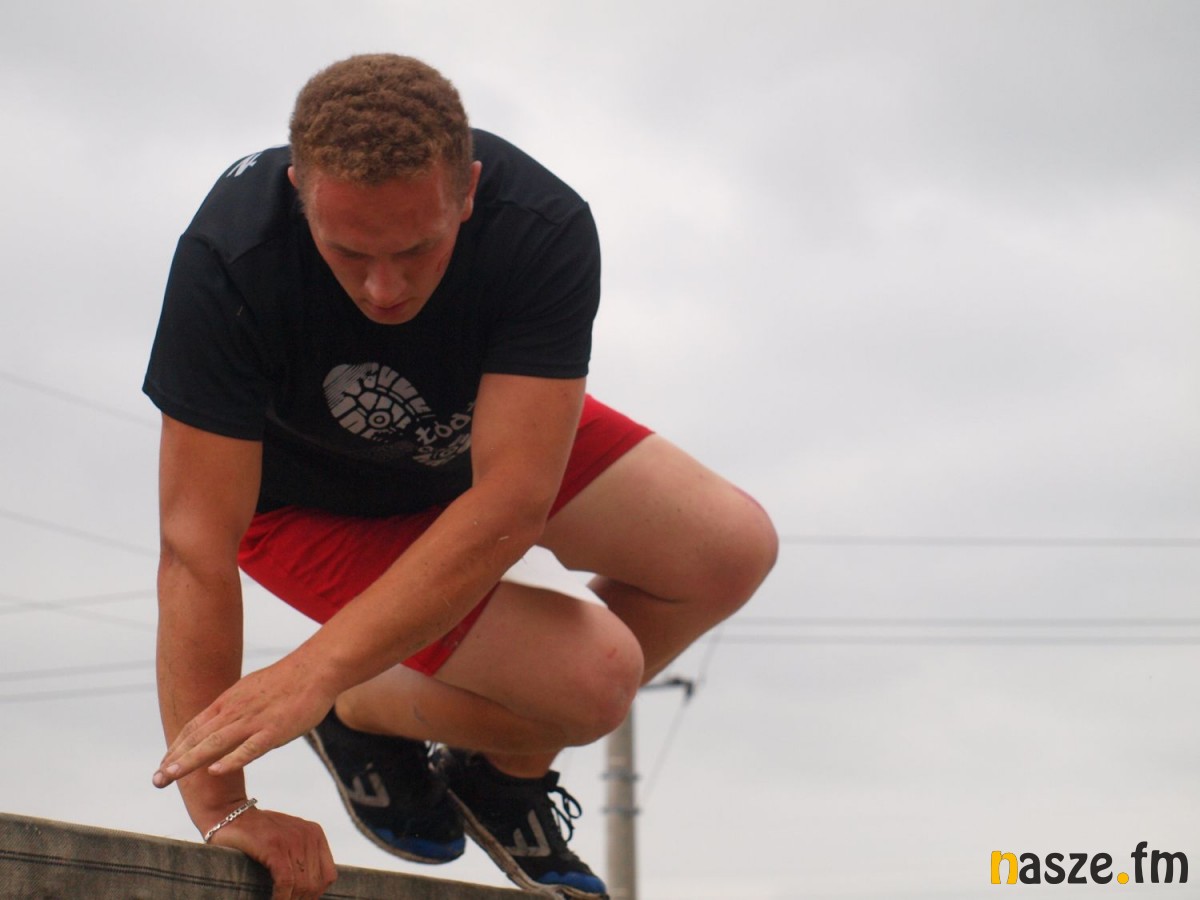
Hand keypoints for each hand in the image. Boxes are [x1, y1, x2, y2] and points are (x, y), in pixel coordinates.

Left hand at [154, 657, 333, 786]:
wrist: (315, 668)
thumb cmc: (288, 680)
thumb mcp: (252, 690)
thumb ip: (237, 708)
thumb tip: (226, 722)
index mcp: (229, 701)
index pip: (195, 727)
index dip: (177, 746)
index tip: (164, 764)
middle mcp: (235, 711)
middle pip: (198, 737)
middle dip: (174, 759)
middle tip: (156, 780)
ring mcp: (254, 720)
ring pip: (215, 743)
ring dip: (190, 760)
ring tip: (170, 776)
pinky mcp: (274, 730)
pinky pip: (249, 747)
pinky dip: (231, 760)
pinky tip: (215, 771)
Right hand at [210, 806, 336, 899]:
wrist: (228, 814)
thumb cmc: (254, 833)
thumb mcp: (286, 839)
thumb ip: (299, 856)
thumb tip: (307, 890)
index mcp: (315, 834)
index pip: (328, 876)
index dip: (315, 894)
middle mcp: (308, 835)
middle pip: (315, 883)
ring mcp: (292, 840)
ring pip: (302, 885)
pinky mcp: (275, 846)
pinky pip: (286, 881)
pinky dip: (281, 897)